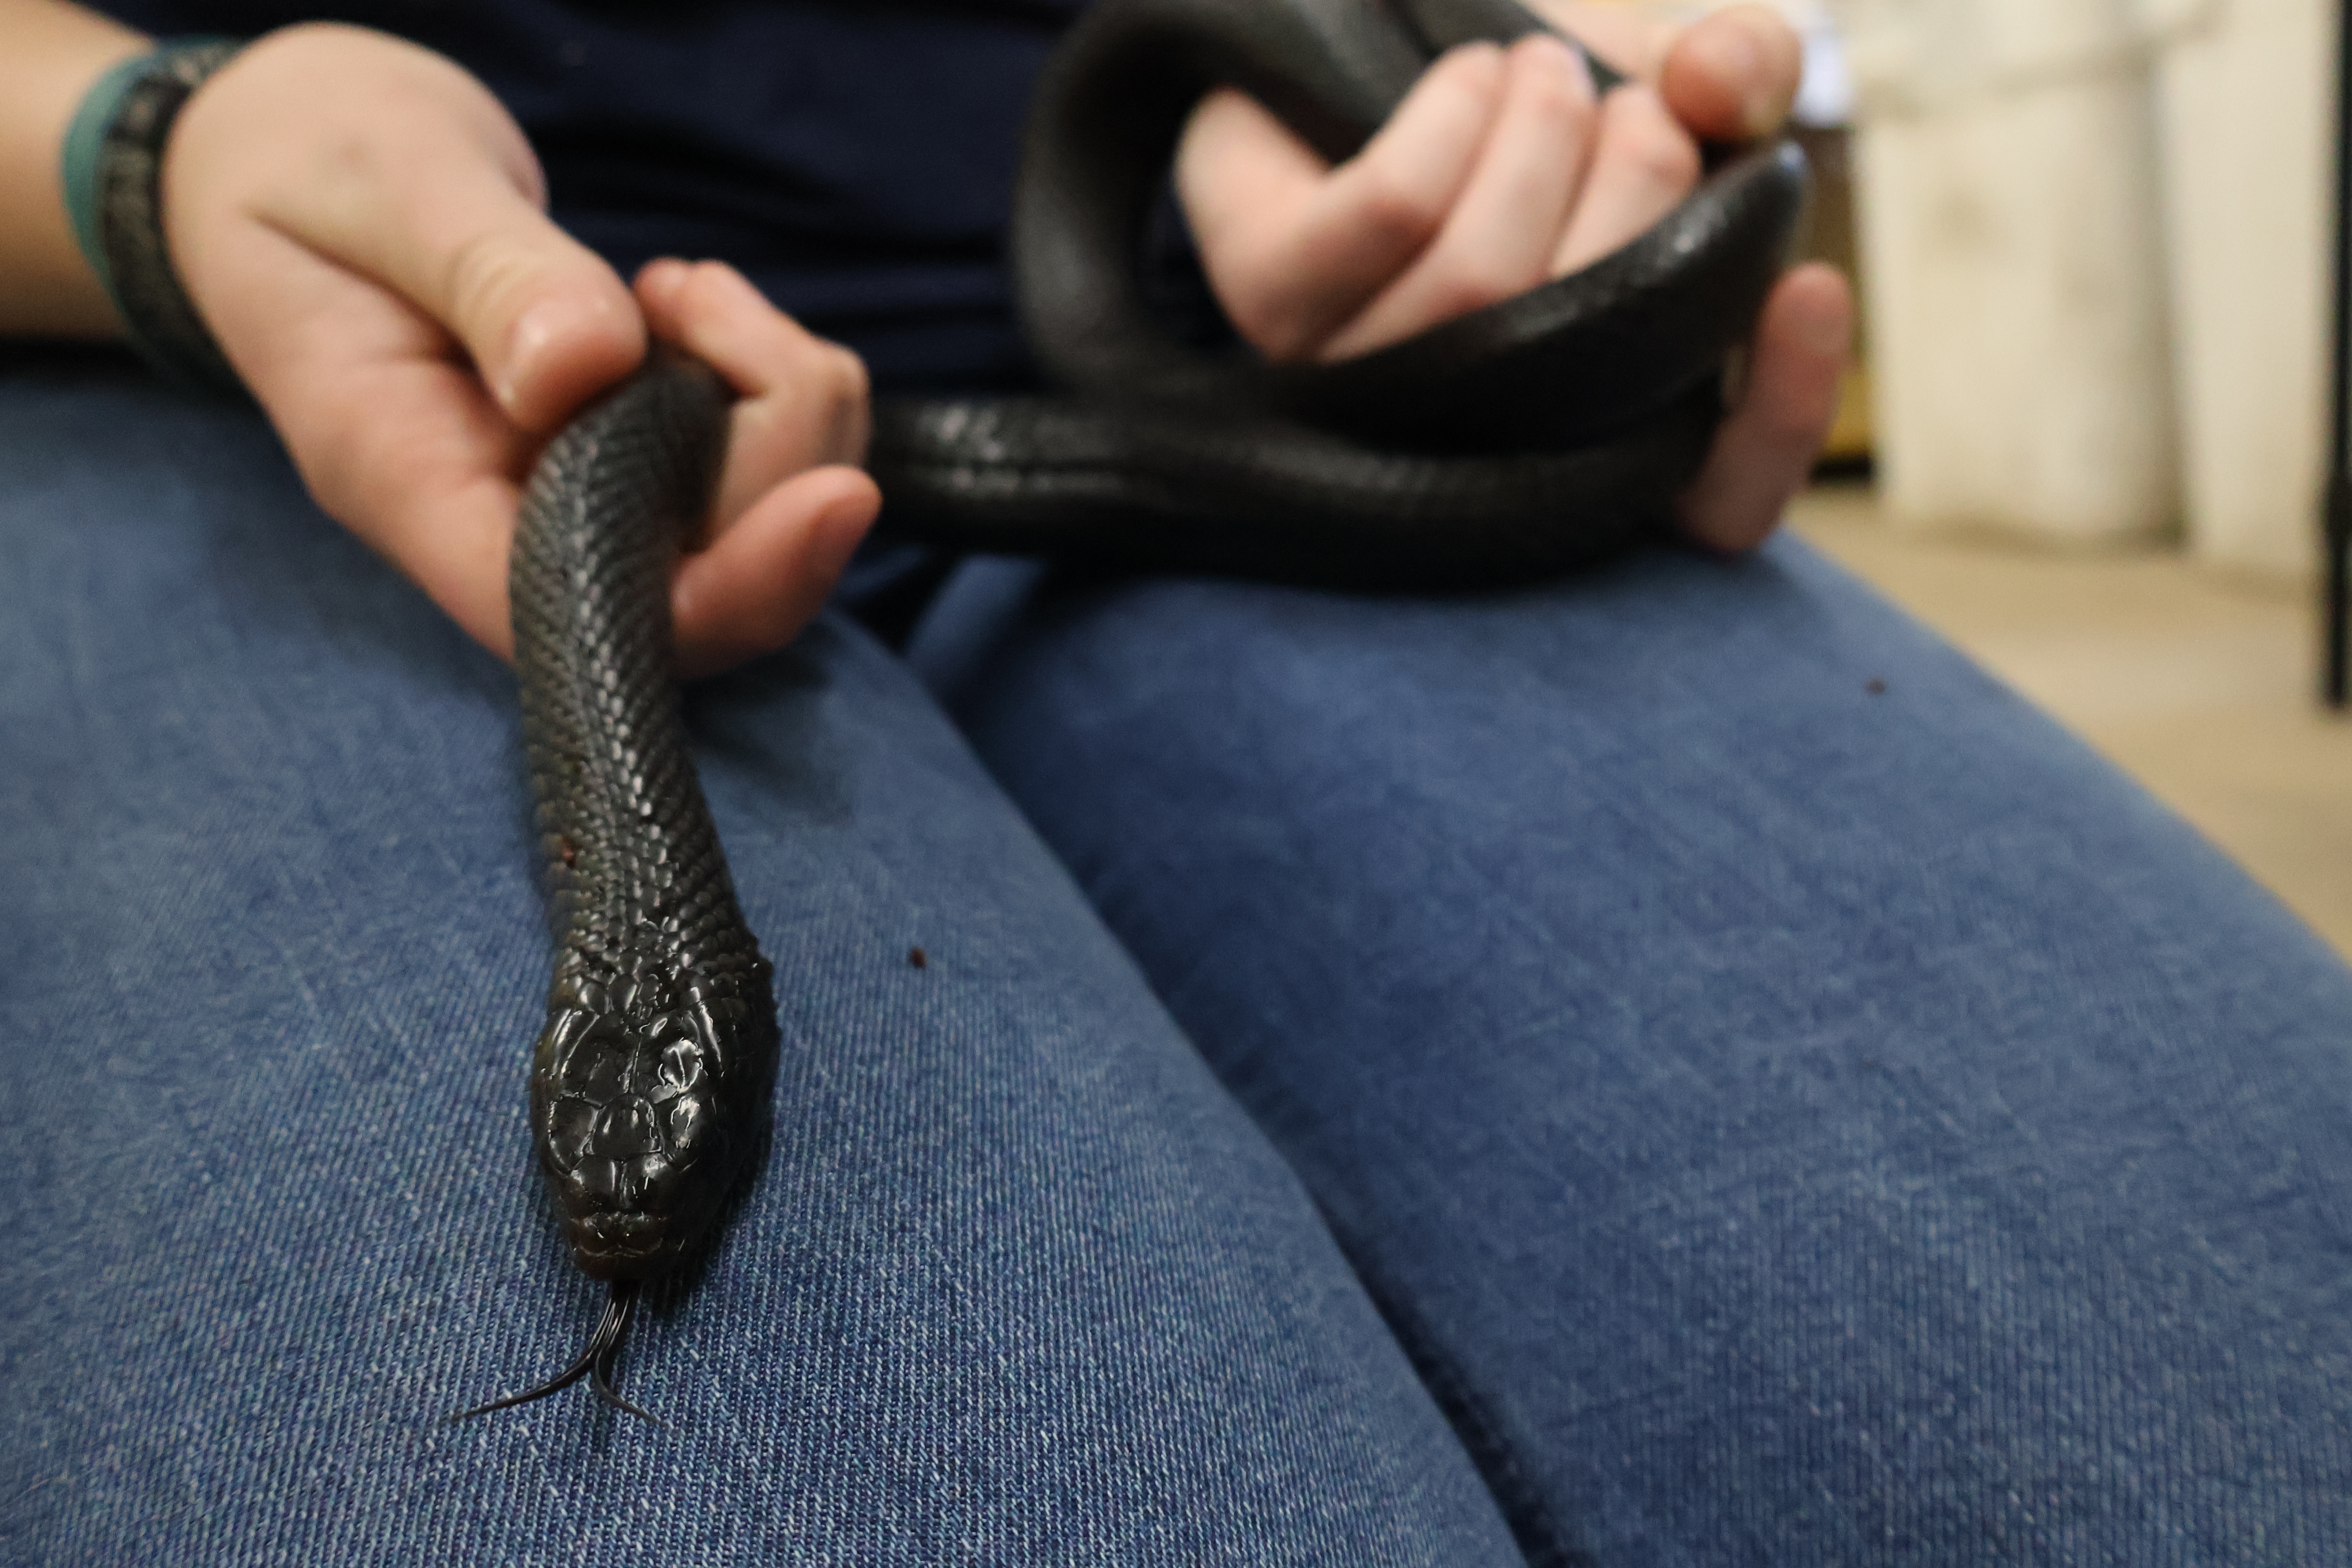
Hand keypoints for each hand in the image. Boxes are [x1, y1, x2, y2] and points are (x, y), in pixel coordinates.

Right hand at [161, 24, 878, 675]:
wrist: (295, 156)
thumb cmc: (311, 165)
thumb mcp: (385, 188)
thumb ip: (483, 275)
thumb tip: (583, 366)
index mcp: (411, 485)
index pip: (584, 611)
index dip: (730, 587)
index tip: (837, 496)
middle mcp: (501, 521)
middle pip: (700, 584)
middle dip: (777, 445)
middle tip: (695, 293)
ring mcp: (573, 498)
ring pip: (748, 532)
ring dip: (783, 404)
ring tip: (685, 290)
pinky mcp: (627, 460)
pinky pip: (751, 476)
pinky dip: (773, 387)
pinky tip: (694, 309)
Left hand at [1175, 2, 1851, 550]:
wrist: (1339, 63)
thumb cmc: (1520, 118)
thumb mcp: (1661, 86)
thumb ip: (1736, 76)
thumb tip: (1725, 82)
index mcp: (1589, 429)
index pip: (1714, 502)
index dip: (1780, 415)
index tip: (1811, 286)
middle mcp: (1476, 441)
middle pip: (1596, 351)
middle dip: (1643, 180)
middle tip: (1629, 103)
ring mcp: (1361, 385)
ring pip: (1483, 279)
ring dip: (1541, 136)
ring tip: (1542, 70)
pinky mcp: (1274, 300)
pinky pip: (1391, 214)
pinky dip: (1453, 121)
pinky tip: (1471, 79)